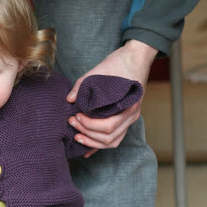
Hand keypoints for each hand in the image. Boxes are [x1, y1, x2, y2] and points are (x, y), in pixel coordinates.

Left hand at [67, 40, 157, 156]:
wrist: (136, 57)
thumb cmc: (120, 62)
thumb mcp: (99, 70)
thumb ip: (82, 85)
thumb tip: (69, 100)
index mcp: (129, 105)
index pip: (109, 126)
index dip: (90, 125)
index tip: (76, 116)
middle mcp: (131, 115)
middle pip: (109, 137)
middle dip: (88, 133)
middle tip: (72, 123)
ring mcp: (130, 118)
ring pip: (112, 141)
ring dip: (93, 142)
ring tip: (77, 136)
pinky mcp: (125, 119)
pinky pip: (114, 137)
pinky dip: (100, 145)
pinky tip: (87, 150)